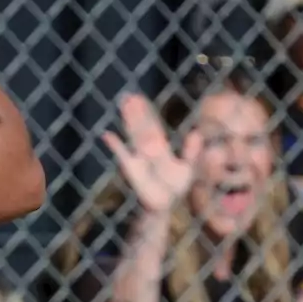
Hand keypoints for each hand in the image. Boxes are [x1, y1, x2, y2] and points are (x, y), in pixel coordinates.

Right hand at [102, 94, 200, 218]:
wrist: (164, 205)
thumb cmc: (176, 187)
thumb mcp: (188, 168)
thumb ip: (191, 151)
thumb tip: (196, 132)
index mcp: (161, 146)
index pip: (153, 125)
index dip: (147, 112)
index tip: (140, 99)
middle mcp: (148, 148)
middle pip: (141, 126)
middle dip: (135, 112)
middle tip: (128, 96)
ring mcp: (138, 156)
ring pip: (132, 134)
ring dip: (127, 121)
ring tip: (121, 106)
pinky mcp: (130, 167)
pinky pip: (121, 154)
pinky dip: (114, 145)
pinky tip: (106, 135)